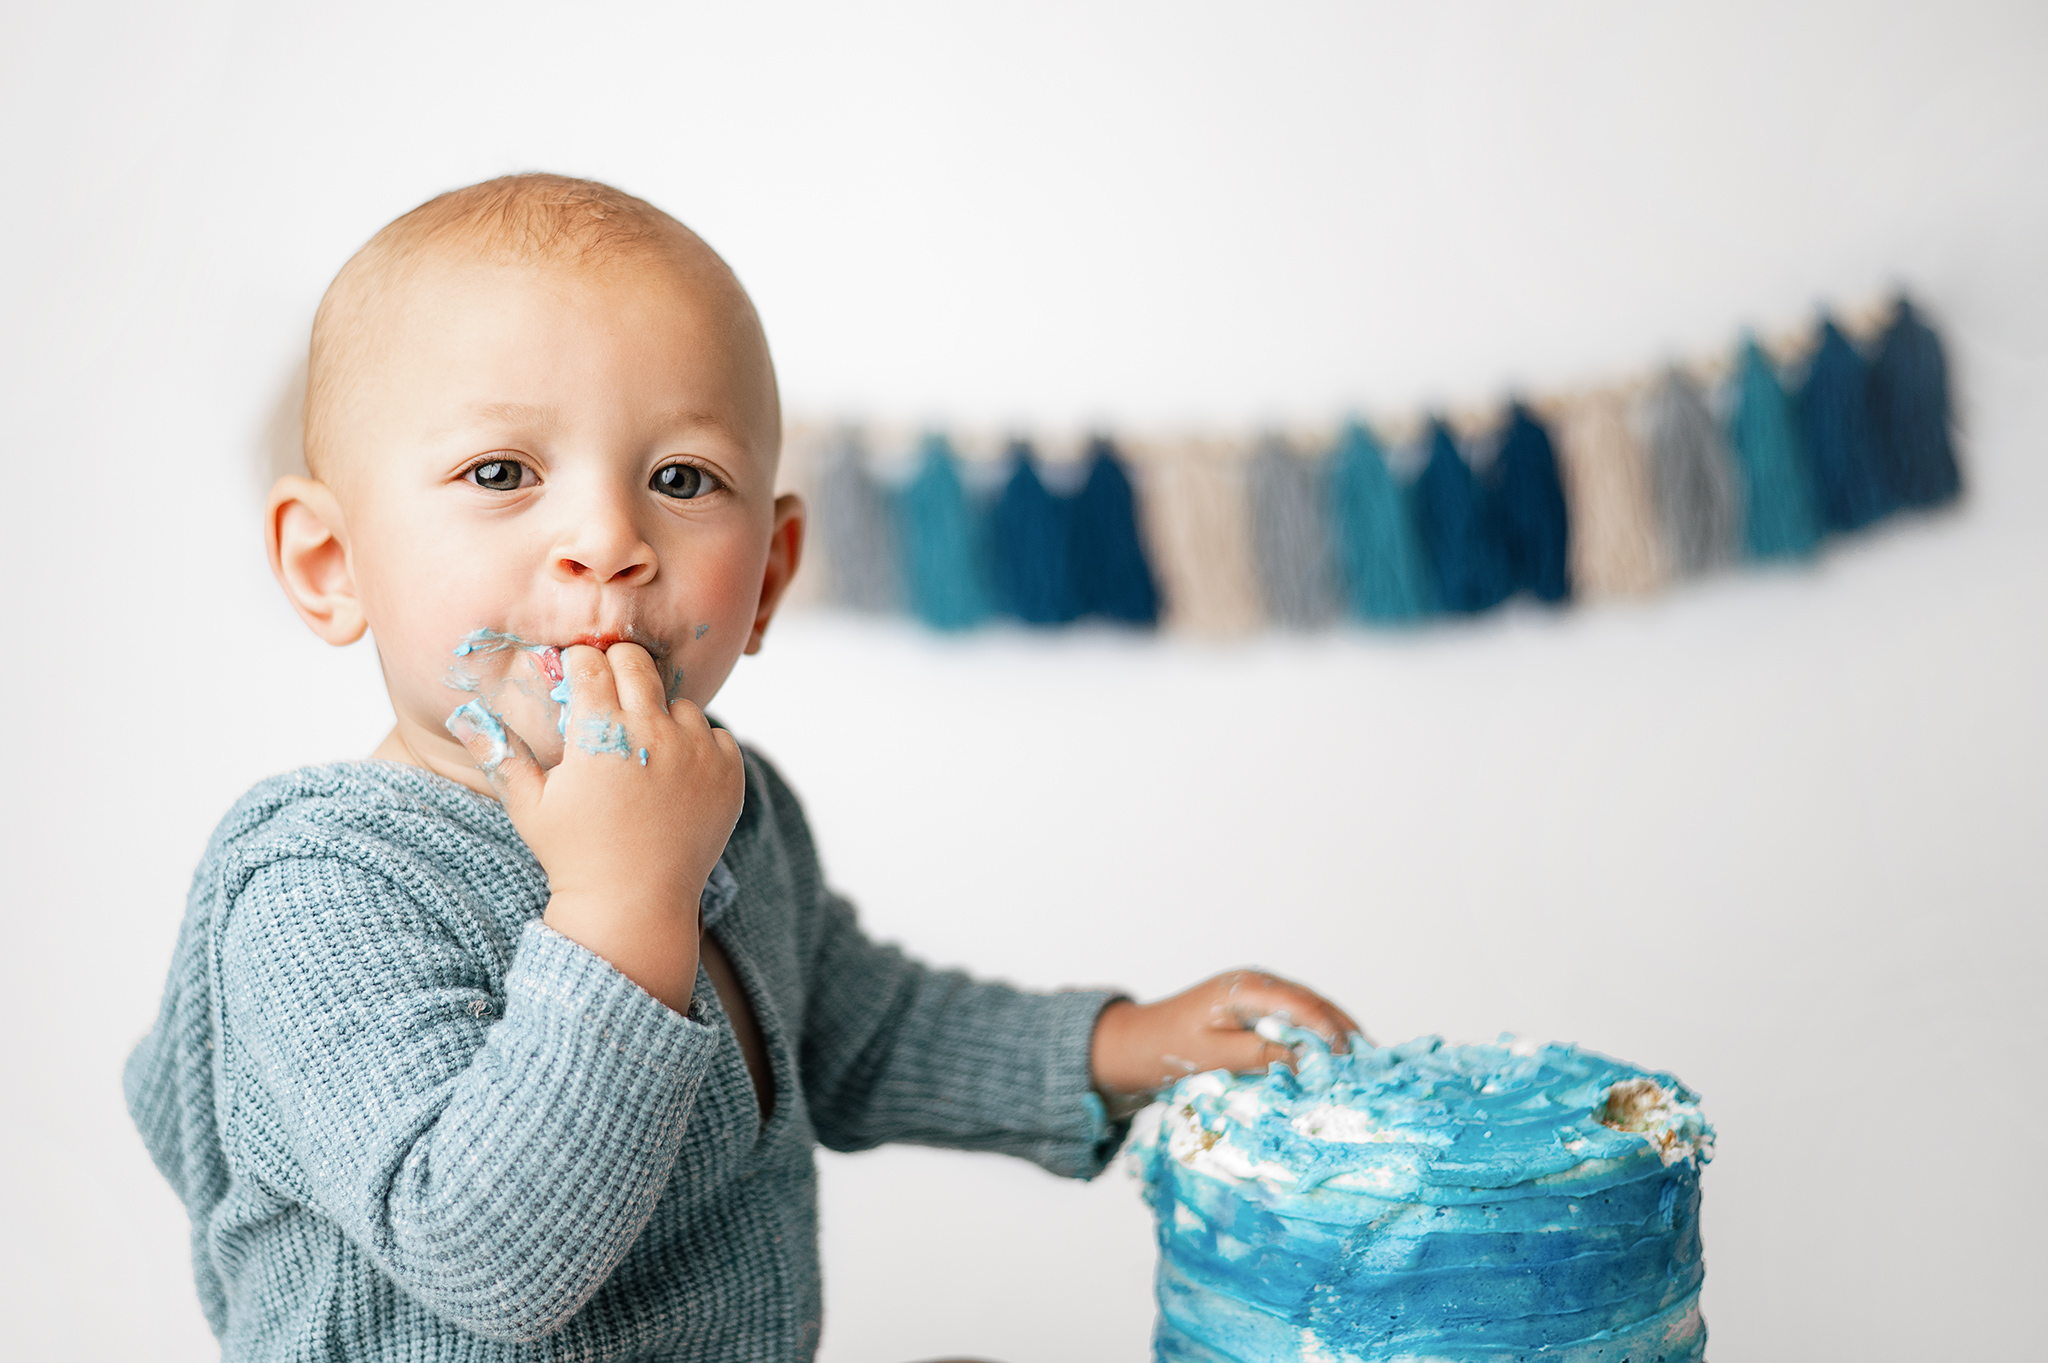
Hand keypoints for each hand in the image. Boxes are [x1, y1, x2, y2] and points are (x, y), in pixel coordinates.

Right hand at [446, 641, 744, 1012]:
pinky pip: (715, 734)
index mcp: (600, 733)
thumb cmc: (574, 855)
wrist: (635, 904)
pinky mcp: (728, 771)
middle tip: (609, 693)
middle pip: (637, 663)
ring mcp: (697, 751)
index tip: (576, 677)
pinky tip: (675, 775)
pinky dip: (698, 746)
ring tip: (642, 751)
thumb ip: (500, 754)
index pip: (590, 662)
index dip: (579, 665)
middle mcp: (653, 732)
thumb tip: (464, 715)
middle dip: (618, 667)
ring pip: (680, 701)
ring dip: (661, 715)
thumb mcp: (529, 807)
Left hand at [1089, 970, 1363, 1112]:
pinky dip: (1319, 1035)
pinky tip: (1336, 1057)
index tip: (1350, 1057)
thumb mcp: (1213, 1058)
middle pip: (1312, 1002)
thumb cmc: (1167, 1050)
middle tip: (1374, 1060)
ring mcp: (1258, 993)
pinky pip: (1297, 1018)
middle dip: (1343, 1030)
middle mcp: (1256, 983)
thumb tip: (1307, 1061)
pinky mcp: (1258, 1009)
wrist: (1136, 1044)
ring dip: (1336, 1032)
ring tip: (1365, 1060)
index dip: (1328, 1030)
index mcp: (1243, 988)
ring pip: (1309, 1008)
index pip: (1299, 1004)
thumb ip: (1260, 1056)